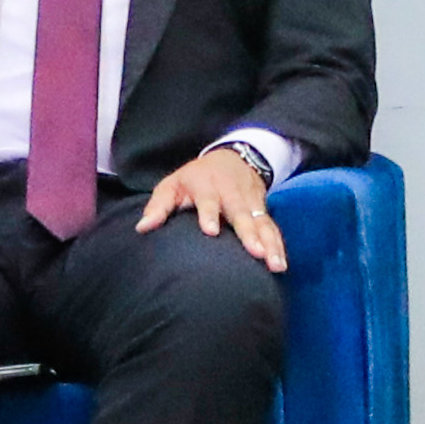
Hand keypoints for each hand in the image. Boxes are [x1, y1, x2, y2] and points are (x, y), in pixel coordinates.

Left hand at [132, 141, 284, 266]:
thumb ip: (159, 206)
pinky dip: (278, 245)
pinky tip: (282, 263)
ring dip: (270, 244)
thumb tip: (142, 228)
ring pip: (262, 223)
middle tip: (255, 253)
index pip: (208, 200)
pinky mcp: (264, 210)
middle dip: (249, 233)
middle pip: (242, 214)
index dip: (210, 214)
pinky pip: (272, 228)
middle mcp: (231, 194)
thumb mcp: (173, 184)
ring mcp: (251, 202)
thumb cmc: (196, 178)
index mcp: (207, 186)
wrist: (234, 158)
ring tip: (276, 265)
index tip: (211, 231)